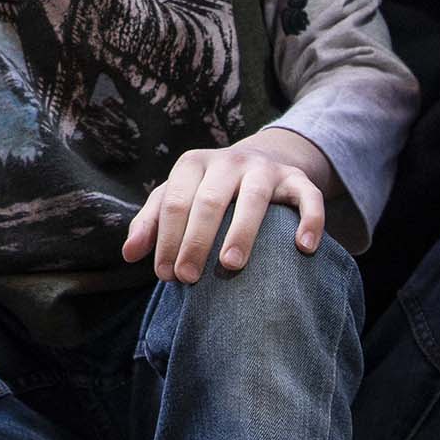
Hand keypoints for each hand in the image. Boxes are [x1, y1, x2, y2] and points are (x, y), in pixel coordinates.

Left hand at [123, 128, 329, 282]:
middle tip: (189, 279)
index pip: (175, 202)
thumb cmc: (207, 191)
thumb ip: (151, 223)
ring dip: (242, 231)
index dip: (167, 239)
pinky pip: (308, 196)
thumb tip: (130, 254)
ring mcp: (265, 169)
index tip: (165, 275)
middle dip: (196, 241)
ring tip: (231, 265)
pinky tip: (303, 248)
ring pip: (255, 197)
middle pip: (210, 201)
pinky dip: (309, 220)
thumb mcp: (176, 198)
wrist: (260, 160)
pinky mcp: (297, 178)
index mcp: (193, 164)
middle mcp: (229, 161)